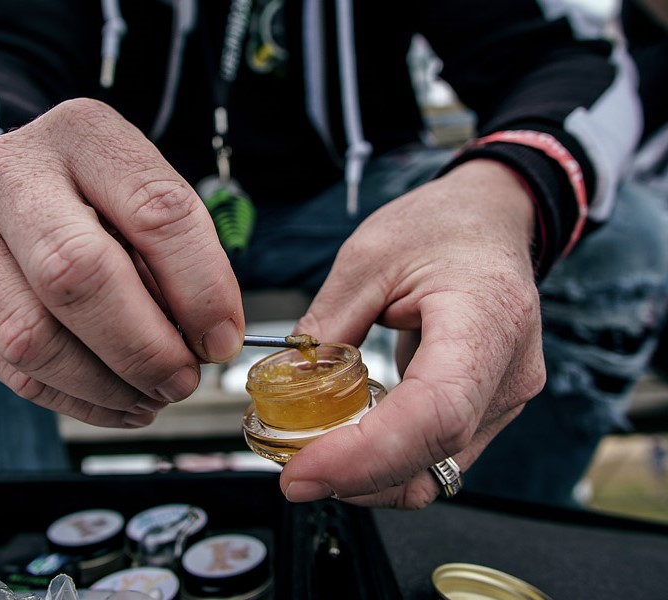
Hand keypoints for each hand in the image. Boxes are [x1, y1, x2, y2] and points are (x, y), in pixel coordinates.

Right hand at [0, 99, 243, 426]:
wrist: (23, 182)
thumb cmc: (103, 196)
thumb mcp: (152, 198)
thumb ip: (187, 260)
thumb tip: (211, 341)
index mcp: (84, 134)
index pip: (154, 212)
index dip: (199, 287)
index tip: (222, 339)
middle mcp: (12, 174)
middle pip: (75, 273)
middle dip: (143, 347)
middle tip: (182, 379)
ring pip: (31, 335)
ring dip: (107, 385)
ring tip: (151, 396)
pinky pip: (10, 368)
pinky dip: (75, 400)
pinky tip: (116, 401)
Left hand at [281, 159, 545, 507]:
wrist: (490, 219)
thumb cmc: (442, 225)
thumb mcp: (368, 257)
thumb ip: (329, 323)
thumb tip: (287, 384)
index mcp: (486, 318)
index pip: (436, 413)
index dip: (367, 455)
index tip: (304, 471)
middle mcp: (508, 371)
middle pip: (434, 455)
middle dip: (357, 476)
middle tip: (293, 472)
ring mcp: (505, 397)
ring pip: (437, 469)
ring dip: (372, 475)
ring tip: (315, 455)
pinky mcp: (489, 408)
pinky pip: (439, 454)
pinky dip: (390, 459)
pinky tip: (352, 440)